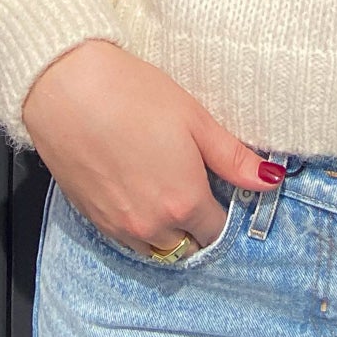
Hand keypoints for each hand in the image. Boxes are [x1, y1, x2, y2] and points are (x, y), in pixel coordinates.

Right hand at [21, 39, 284, 257]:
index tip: (223, 192)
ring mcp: (118, 227)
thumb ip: (233, 158)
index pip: (217, 232)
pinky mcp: (91, 218)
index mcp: (184, 203)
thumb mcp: (194, 119)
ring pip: (155, 249)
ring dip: (167, 233)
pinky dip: (138, 228)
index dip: (225, 213)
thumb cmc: (132, 95)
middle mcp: (151, 226)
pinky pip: (125, 241)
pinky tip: (137, 191)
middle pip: (187, 247)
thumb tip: (270, 180)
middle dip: (197, 227)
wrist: (66, 88)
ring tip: (166, 192)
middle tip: (196, 190)